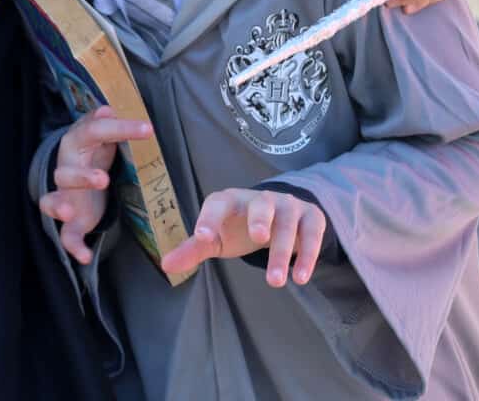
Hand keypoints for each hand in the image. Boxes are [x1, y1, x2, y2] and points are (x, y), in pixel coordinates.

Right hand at [39, 105, 152, 264]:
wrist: (82, 182)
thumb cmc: (95, 156)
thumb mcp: (101, 138)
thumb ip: (106, 127)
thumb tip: (106, 109)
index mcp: (76, 145)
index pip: (94, 133)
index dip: (120, 130)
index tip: (148, 129)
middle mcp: (65, 171)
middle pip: (65, 172)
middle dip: (81, 177)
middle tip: (102, 179)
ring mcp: (65, 198)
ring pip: (52, 202)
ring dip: (60, 205)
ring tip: (69, 212)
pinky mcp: (71, 222)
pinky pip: (66, 236)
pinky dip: (73, 247)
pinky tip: (85, 257)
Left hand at [160, 188, 326, 287]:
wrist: (277, 215)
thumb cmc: (239, 227)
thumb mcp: (217, 237)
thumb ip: (194, 249)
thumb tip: (166, 265)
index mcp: (231, 200)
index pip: (217, 204)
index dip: (209, 218)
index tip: (203, 237)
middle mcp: (261, 198)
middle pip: (261, 204)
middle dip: (260, 219)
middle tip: (258, 239)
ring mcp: (288, 205)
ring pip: (288, 223)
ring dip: (283, 251)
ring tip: (276, 281)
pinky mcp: (310, 216)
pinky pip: (312, 232)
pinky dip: (309, 254)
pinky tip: (301, 277)